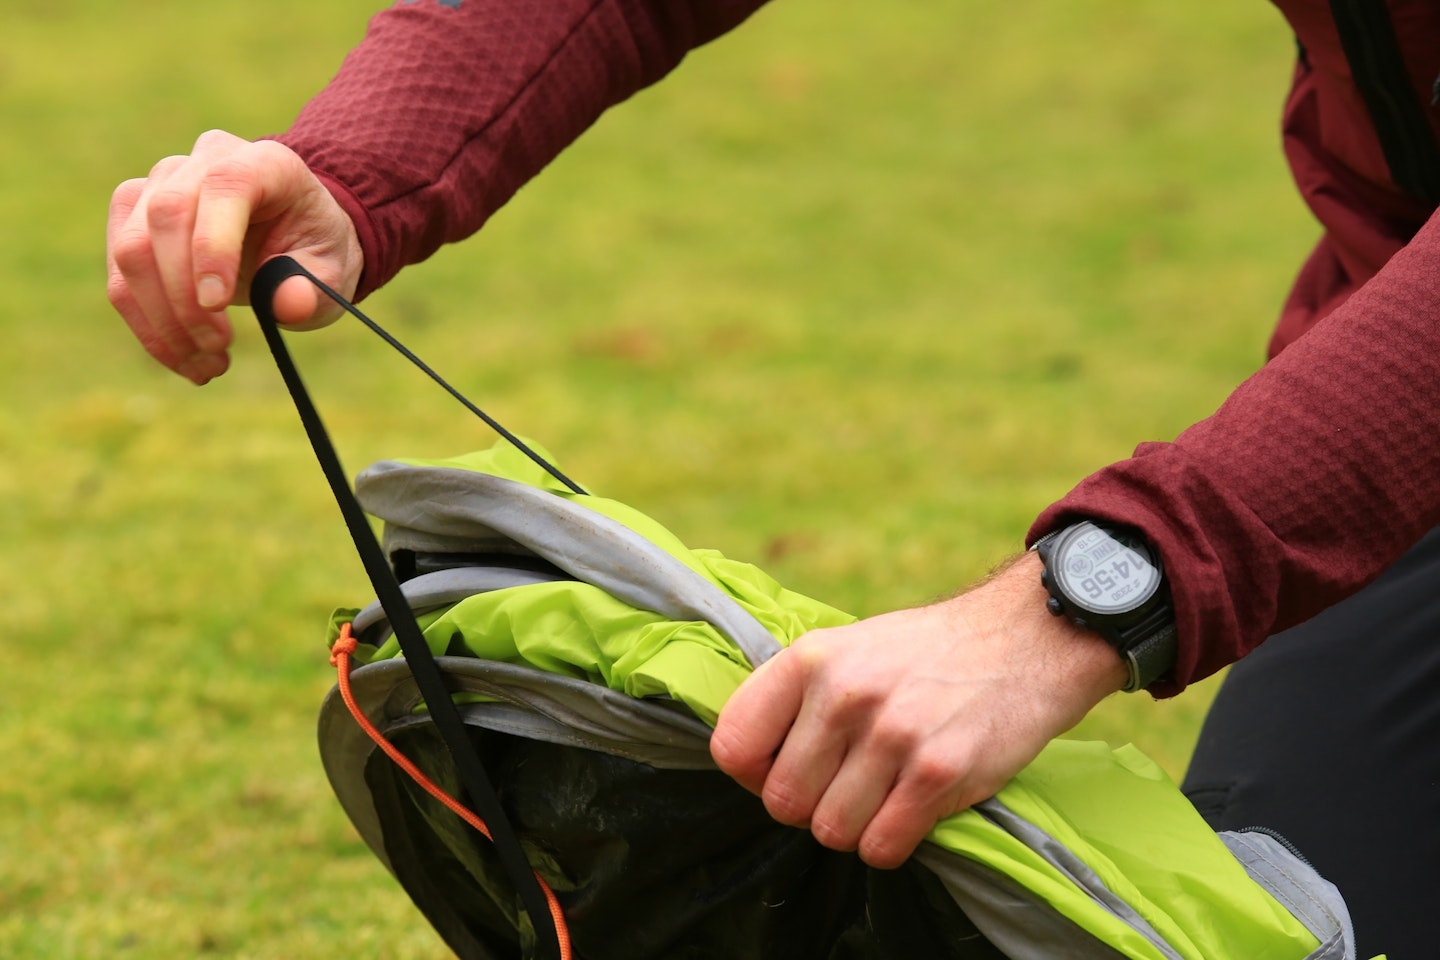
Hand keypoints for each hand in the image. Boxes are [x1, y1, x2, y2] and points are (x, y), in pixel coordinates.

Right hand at [106, 130, 363, 383]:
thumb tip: (287, 304)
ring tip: (209, 366)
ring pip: (131, 248)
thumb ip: (313, 286)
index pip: (224, 187)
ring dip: (162, 320)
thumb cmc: (314, 251)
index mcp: (263, 162)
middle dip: (184, 296)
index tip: (216, 305)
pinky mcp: (133, 218)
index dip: (212, 245)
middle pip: (165, 216)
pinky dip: (148, 326)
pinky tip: (185, 359)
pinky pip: (121, 274)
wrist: (293, 240)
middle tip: (218, 348)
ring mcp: (161, 184)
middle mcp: (204, 162)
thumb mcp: (332, 272)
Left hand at [709, 551, 1126, 868]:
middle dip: (810, 807)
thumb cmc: (925, 653)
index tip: (779, 770)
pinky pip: (882, 847)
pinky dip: (892, 842)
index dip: (751, 773)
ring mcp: (892, 735)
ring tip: (883, 792)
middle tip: (846, 785)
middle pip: (783, 802)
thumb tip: (749, 761)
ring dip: (854, 827)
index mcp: (811, 660)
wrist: (1023, 639)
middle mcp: (845, 695)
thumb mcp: (847, 648)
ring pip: (831, 832)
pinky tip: (911, 808)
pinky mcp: (938, 773)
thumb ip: (796, 697)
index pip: (733, 744)